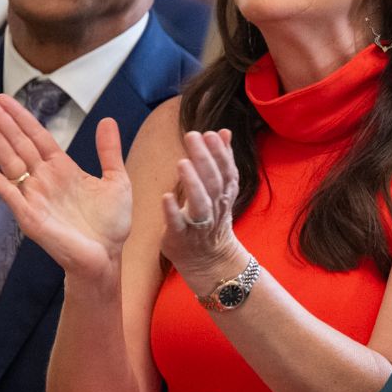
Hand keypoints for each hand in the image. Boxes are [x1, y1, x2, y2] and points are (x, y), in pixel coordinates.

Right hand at [0, 93, 132, 283]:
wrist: (107, 257)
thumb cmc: (111, 224)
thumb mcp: (116, 180)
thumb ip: (108, 151)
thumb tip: (107, 120)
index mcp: (63, 168)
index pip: (37, 136)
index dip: (21, 117)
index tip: (5, 98)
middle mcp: (44, 178)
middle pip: (18, 142)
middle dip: (1, 120)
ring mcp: (34, 195)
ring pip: (10, 159)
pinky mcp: (29, 215)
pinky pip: (8, 192)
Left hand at [158, 129, 243, 278]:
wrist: (209, 260)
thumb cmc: (210, 219)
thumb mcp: (220, 189)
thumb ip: (221, 160)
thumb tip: (224, 131)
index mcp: (224, 194)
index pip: (226, 170)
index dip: (220, 152)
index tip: (210, 133)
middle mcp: (215, 208)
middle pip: (213, 182)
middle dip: (204, 158)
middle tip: (192, 136)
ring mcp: (199, 225)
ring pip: (201, 203)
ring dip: (193, 183)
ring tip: (182, 162)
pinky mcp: (181, 237)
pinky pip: (178, 225)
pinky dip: (172, 211)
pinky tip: (165, 196)